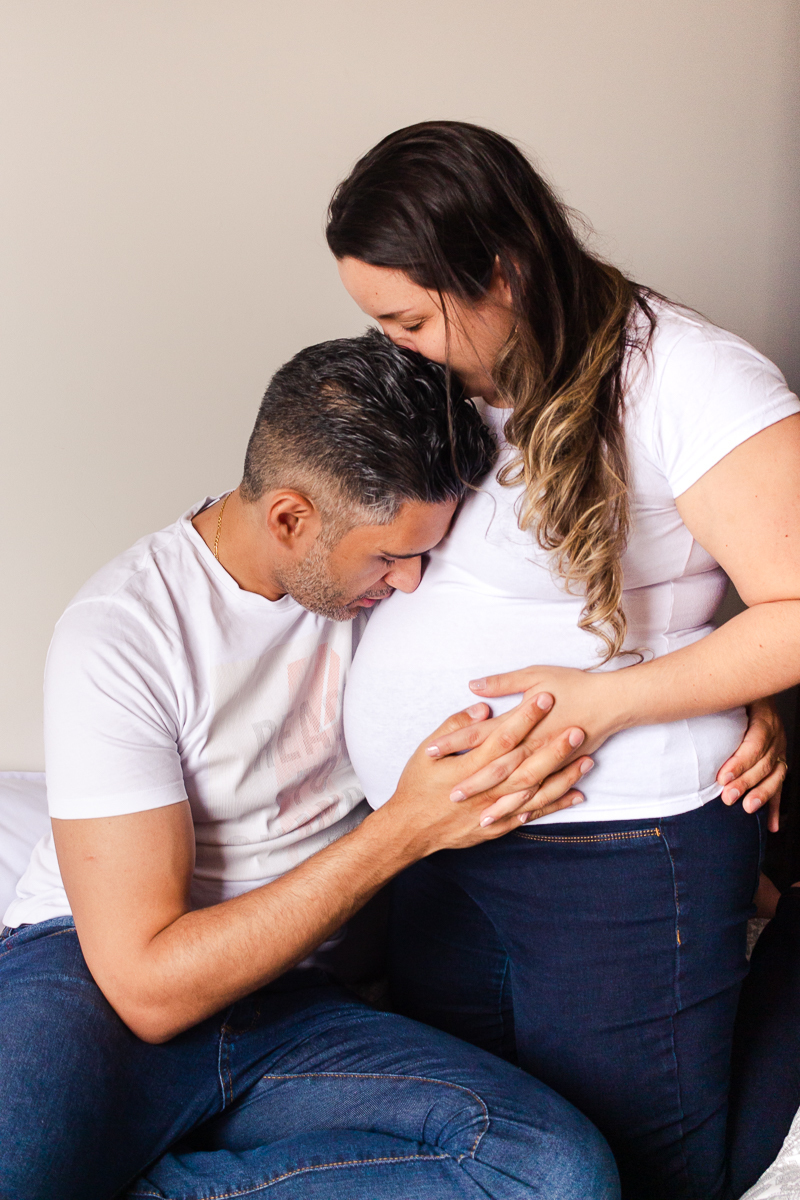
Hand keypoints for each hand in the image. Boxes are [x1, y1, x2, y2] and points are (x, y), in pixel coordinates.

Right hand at [386, 694, 587, 851]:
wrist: (408, 830)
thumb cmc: (415, 786)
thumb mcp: (426, 751)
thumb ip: (455, 728)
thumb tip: (482, 708)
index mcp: (468, 767)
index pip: (503, 737)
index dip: (525, 717)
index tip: (545, 698)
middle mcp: (485, 790)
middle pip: (526, 765)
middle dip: (554, 747)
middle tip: (577, 729)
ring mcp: (494, 811)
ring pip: (536, 792)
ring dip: (563, 776)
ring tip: (587, 760)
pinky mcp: (498, 827)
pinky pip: (532, 815)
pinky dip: (555, 805)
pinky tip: (575, 795)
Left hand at [717, 696, 787, 832]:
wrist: (754, 687)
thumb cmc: (736, 693)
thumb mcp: (728, 692)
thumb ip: (711, 700)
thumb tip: (681, 707)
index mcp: (764, 717)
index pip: (755, 742)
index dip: (740, 762)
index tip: (722, 777)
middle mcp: (776, 735)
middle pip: (764, 762)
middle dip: (746, 782)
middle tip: (727, 797)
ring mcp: (779, 750)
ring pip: (775, 775)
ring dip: (762, 794)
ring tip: (747, 808)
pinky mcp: (778, 763)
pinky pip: (779, 786)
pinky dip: (776, 807)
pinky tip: (772, 824)